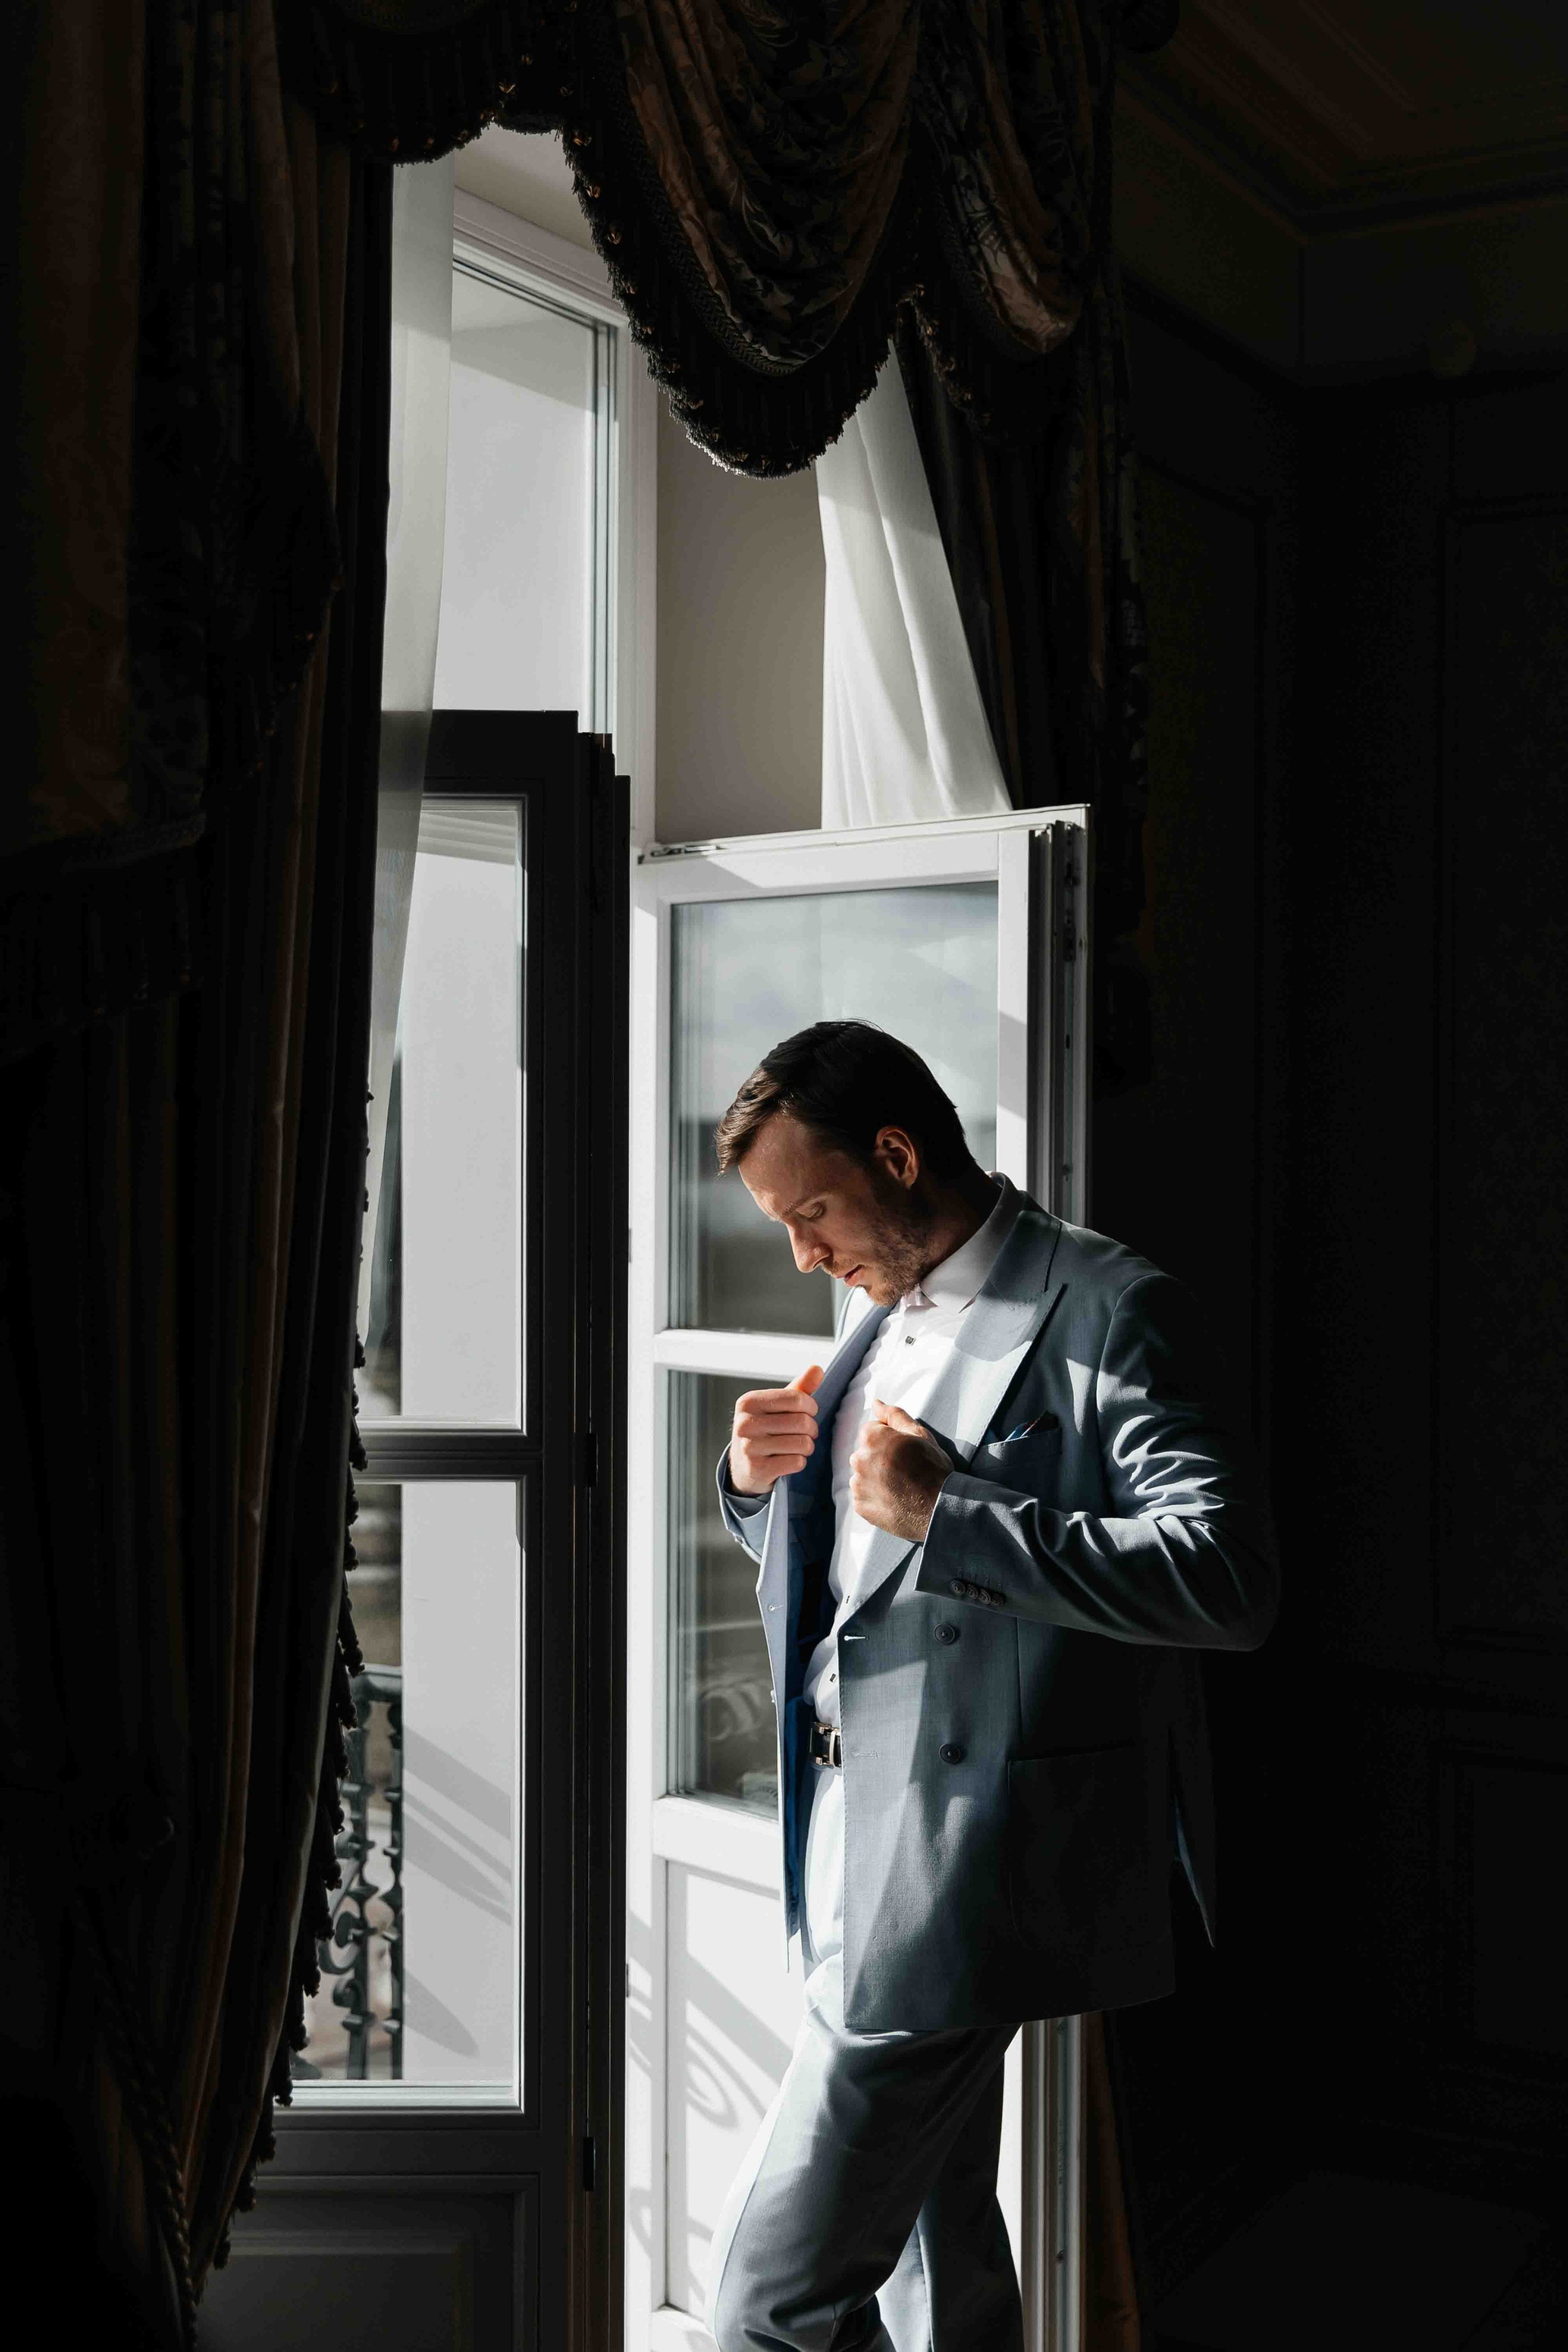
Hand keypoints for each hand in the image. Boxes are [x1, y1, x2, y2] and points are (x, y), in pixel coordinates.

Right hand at [729, 1364, 823, 1495]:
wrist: (743, 1467)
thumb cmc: (765, 1431)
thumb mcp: (777, 1407)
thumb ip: (799, 1388)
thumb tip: (817, 1369)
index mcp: (749, 1402)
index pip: (796, 1398)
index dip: (811, 1407)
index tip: (809, 1413)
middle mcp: (745, 1423)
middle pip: (802, 1422)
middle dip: (811, 1429)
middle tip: (807, 1433)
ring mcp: (749, 1448)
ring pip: (802, 1444)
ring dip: (807, 1447)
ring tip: (799, 1447)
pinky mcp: (757, 1469)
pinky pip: (796, 1462)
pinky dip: (800, 1462)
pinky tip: (789, 1460)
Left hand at [850, 1401, 950, 1542]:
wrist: (940, 1509)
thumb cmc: (934, 1469)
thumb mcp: (920, 1435)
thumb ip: (895, 1416)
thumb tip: (877, 1403)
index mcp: (872, 1438)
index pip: (872, 1430)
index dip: (890, 1439)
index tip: (905, 1451)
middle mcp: (859, 1460)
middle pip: (865, 1452)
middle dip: (880, 1457)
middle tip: (905, 1469)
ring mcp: (858, 1485)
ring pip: (863, 1474)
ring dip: (876, 1477)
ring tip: (900, 1486)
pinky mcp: (861, 1506)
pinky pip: (864, 1495)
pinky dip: (875, 1496)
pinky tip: (894, 1498)